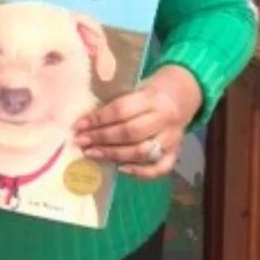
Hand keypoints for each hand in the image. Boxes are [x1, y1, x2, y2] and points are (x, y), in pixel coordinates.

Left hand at [72, 66, 201, 178]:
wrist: (180, 97)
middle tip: (82, 142)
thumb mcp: (134, 88)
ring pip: (141, 152)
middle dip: (102, 139)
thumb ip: (116, 101)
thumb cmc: (148, 92)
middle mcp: (164, 118)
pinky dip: (140, 172)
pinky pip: (159, 168)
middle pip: (130, 132)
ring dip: (114, 155)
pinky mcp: (176, 153)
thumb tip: (85, 119)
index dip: (98, 119)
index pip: (121, 109)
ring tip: (92, 154)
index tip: (79, 126)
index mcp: (152, 97)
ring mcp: (172, 138)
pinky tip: (120, 169)